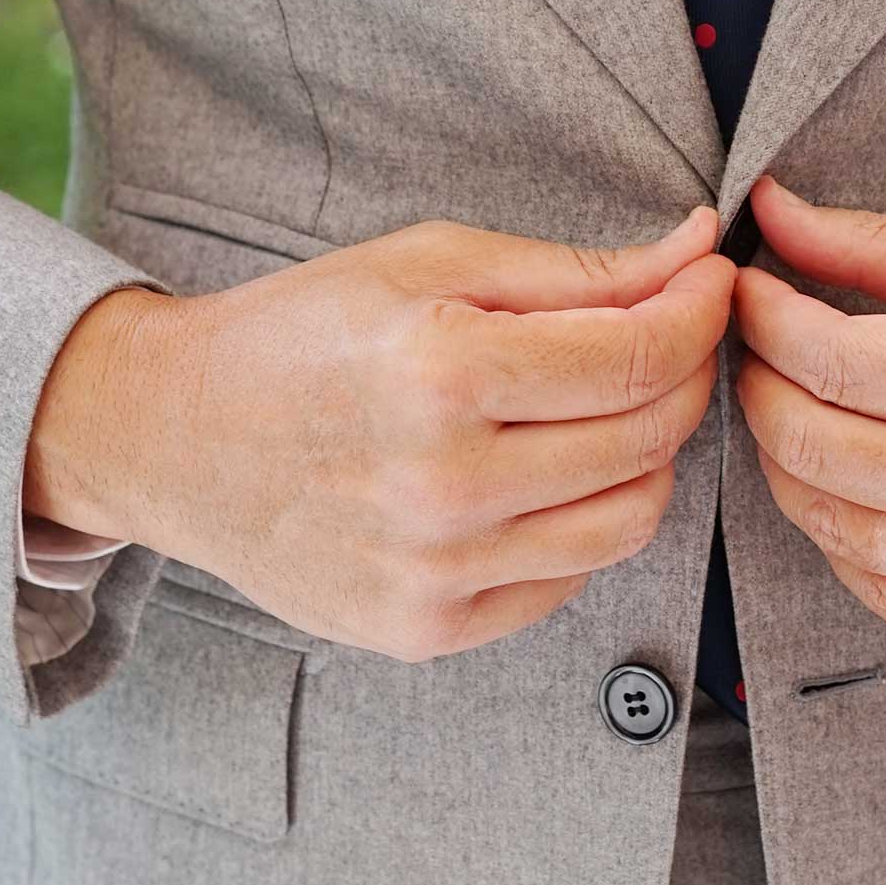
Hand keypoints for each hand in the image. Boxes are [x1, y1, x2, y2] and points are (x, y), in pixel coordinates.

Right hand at [27, 205, 733, 660]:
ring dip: (646, 459)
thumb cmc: (302, 334)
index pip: (641, 357)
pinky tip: (538, 476)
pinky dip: (578, 523)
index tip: (712, 286)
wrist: (174, 437)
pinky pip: (567, 581)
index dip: (701, 315)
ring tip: (604, 412)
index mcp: (444, 372)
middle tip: (664, 339)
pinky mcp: (427, 630)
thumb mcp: (429, 263)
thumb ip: (576, 270)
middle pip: (650, 438)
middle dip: (682, 376)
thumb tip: (697, 255)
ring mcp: (437, 571)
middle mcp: (445, 484)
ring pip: (629, 521)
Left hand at [731, 177, 885, 664]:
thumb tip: (774, 214)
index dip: (767, 321)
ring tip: (792, 413)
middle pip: (820, 451)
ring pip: (841, 533)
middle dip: (759, 390)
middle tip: (754, 351)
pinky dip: (845, 543)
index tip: (748, 290)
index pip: (836, 362)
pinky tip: (846, 490)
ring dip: (788, 468)